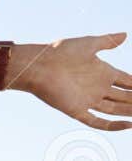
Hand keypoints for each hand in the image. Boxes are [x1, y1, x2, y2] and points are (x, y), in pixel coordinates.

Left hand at [11, 33, 131, 130]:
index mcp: (103, 72)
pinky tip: (128, 125)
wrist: (38, 65)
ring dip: (130, 112)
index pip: (128, 82)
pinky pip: (97, 122)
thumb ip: (107, 41)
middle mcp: (98, 88)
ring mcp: (88, 100)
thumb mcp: (88, 44)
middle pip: (125, 97)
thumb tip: (125, 35)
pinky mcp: (77, 110)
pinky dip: (112, 125)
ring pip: (116, 110)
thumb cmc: (60, 52)